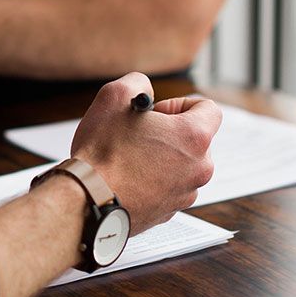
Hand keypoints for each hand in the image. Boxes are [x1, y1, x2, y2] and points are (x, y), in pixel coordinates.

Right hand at [70, 73, 221, 234]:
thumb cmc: (101, 153)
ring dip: (159, 159)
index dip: (180, 104)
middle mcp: (198, 168)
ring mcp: (185, 194)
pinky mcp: (168, 212)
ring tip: (127, 159)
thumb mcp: (114, 97)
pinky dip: (150, 182)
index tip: (157, 113)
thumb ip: (137, 83)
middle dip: (168, 134)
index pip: (208, 109)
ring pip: (179, 167)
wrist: (87, 200)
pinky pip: (166, 189)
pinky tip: (124, 179)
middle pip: (194, 141)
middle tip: (137, 136)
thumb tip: (143, 90)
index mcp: (194, 137)